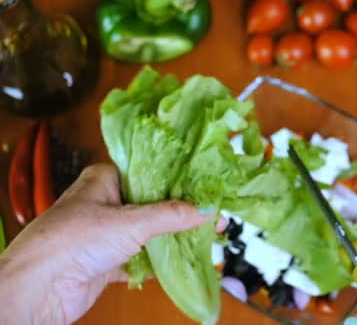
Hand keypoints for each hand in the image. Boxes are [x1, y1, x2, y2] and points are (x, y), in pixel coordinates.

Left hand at [0, 164, 221, 323]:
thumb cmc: (75, 239)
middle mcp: (104, 202)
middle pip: (152, 203)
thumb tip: (208, 210)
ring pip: (147, 232)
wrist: (39, 287)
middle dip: (181, 211)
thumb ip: (172, 215)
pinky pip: (140, 258)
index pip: (149, 171)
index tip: (207, 185)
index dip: (179, 179)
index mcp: (105, 179)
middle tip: (213, 213)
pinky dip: (158, 261)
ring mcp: (105, 233)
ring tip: (205, 236)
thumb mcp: (131, 221)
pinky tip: (182, 260)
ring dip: (172, 237)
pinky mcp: (106, 261)